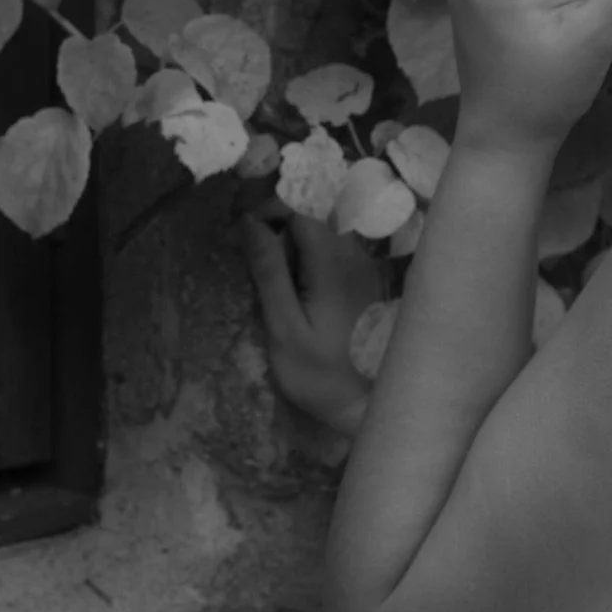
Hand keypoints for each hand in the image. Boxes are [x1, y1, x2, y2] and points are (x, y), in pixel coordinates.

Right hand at [241, 208, 385, 446]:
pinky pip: (335, 246)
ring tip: (274, 273)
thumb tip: (249, 222)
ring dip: (295, 238)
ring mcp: (364, 265)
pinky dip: (310, 253)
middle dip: (280, 222)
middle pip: (315, 211)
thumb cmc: (319, 373)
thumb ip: (268, 271)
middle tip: (255, 255)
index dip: (269, 208)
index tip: (244, 232)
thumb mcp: (284, 327)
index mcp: (334, 262)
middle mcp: (355, 254)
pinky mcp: (365, 279)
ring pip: (326, 226)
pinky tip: (298, 286)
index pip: (301, 206)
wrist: (367, 405)